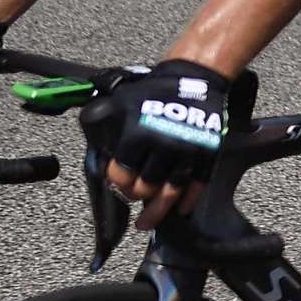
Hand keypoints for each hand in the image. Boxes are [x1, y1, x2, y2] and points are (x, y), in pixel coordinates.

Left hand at [93, 60, 233, 228]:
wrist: (193, 77)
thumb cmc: (153, 90)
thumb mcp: (119, 102)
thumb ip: (102, 124)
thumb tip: (93, 150)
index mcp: (137, 134)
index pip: (121, 174)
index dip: (118, 183)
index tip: (119, 185)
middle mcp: (162, 146)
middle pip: (145, 187)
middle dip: (137, 195)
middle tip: (134, 196)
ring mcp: (187, 152)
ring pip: (171, 193)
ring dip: (158, 212)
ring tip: (147, 223)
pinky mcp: (207, 154)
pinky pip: (197, 185)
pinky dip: (189, 201)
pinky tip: (181, 211)